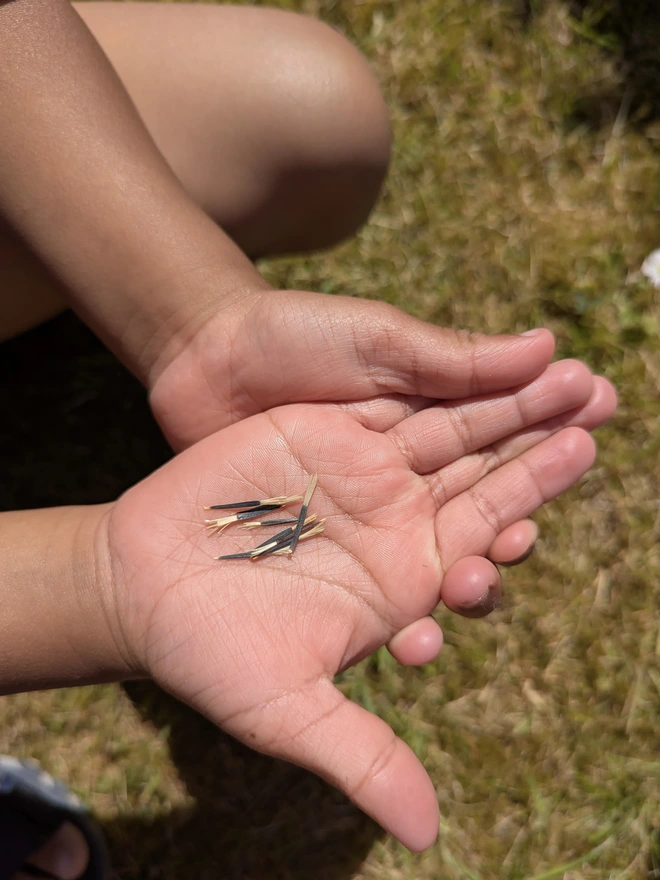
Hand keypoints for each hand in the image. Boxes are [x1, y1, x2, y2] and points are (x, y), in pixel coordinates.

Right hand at [104, 361, 614, 849]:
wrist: (140, 587)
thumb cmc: (211, 653)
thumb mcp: (288, 711)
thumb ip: (361, 756)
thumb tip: (426, 835)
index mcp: (401, 585)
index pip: (485, 544)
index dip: (529, 512)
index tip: (572, 479)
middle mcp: (390, 525)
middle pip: (483, 479)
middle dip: (539, 448)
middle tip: (600, 409)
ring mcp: (359, 475)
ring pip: (449, 433)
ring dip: (507, 404)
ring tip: (570, 374)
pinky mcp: (322, 434)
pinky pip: (392, 406)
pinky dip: (438, 381)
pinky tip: (487, 360)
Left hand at [148, 289, 564, 583]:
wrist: (202, 358)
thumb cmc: (294, 335)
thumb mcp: (376, 339)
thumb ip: (454, 358)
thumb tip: (548, 346)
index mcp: (430, 417)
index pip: (506, 430)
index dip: (552, 429)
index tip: (598, 416)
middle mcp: (410, 471)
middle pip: (485, 500)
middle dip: (526, 509)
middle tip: (536, 524)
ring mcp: (371, 511)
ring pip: (439, 553)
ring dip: (472, 575)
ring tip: (476, 581)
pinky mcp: (330, 547)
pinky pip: (378, 587)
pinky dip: (409, 613)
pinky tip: (419, 632)